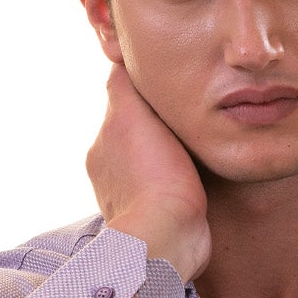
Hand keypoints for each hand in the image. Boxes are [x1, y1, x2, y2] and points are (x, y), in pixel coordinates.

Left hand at [85, 62, 210, 282]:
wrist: (166, 241)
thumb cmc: (155, 179)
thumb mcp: (131, 115)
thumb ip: (123, 84)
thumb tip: (118, 57)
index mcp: (103, 143)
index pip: (122, 102)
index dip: (147, 90)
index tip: (171, 84)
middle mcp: (108, 170)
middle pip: (137, 131)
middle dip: (158, 124)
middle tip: (189, 115)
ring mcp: (129, 199)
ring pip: (151, 161)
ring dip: (167, 154)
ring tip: (192, 149)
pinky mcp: (153, 222)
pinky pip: (164, 190)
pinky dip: (175, 181)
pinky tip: (194, 180)